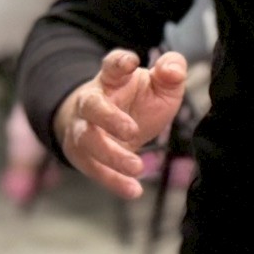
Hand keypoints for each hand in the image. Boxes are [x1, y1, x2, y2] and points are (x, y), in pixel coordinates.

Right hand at [53, 50, 186, 200]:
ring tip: (137, 167)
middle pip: (91, 106)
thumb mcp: (161, 85)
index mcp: (112, 79)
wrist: (109, 126)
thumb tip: (171, 70)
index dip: (119, 62)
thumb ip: (172, 71)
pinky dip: (113, 181)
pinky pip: (94, 169)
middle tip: (132, 131)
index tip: (130, 63)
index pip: (112, 65)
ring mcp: (82, 128)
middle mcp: (91, 101)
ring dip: (111, 155)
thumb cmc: (139, 101)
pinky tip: (133, 190)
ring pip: (87, 141)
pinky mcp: (82, 154)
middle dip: (109, 118)